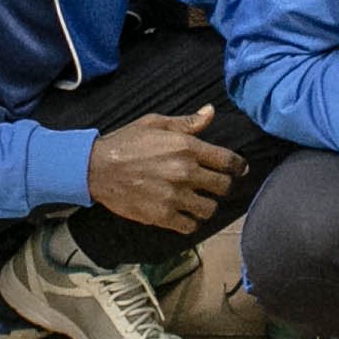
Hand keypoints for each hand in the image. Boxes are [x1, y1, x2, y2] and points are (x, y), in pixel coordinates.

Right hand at [84, 105, 245, 233]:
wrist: (97, 168)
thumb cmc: (127, 142)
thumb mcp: (156, 123)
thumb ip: (187, 122)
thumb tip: (211, 112)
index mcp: (187, 147)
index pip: (228, 161)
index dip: (239, 166)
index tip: (240, 170)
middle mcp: (185, 172)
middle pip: (223, 186)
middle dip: (223, 185)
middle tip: (215, 185)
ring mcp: (174, 196)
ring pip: (209, 209)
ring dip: (207, 205)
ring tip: (200, 201)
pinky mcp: (162, 216)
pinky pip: (190, 226)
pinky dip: (191, 222)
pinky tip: (185, 215)